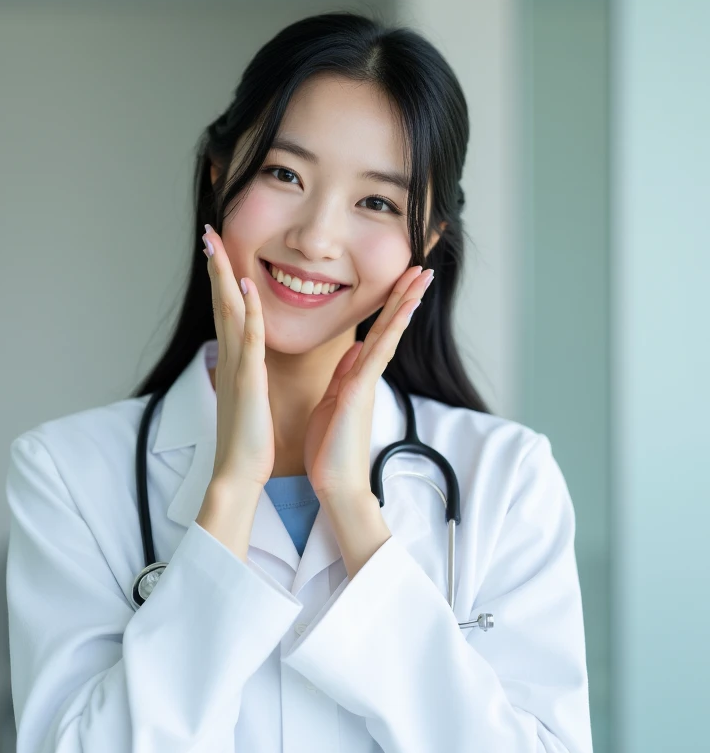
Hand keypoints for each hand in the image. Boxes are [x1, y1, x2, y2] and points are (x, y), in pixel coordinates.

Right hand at [203, 224, 274, 489]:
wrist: (238, 474)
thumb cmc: (247, 442)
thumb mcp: (247, 400)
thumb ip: (247, 376)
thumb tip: (245, 363)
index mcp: (234, 363)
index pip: (226, 312)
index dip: (221, 280)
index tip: (218, 252)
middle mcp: (231, 359)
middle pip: (220, 303)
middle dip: (214, 266)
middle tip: (207, 232)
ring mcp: (238, 368)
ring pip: (228, 313)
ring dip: (223, 276)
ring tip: (216, 244)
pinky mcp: (248, 381)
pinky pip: (248, 339)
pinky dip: (247, 311)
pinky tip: (245, 285)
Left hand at [304, 264, 433, 502]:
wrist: (336, 485)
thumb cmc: (330, 450)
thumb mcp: (333, 401)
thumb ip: (344, 374)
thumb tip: (355, 351)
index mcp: (358, 377)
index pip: (377, 333)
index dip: (389, 306)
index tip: (401, 280)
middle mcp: (368, 376)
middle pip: (389, 328)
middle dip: (405, 296)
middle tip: (422, 267)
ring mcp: (368, 383)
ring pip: (390, 334)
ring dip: (406, 303)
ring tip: (422, 277)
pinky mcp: (360, 391)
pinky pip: (378, 353)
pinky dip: (392, 328)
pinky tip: (404, 307)